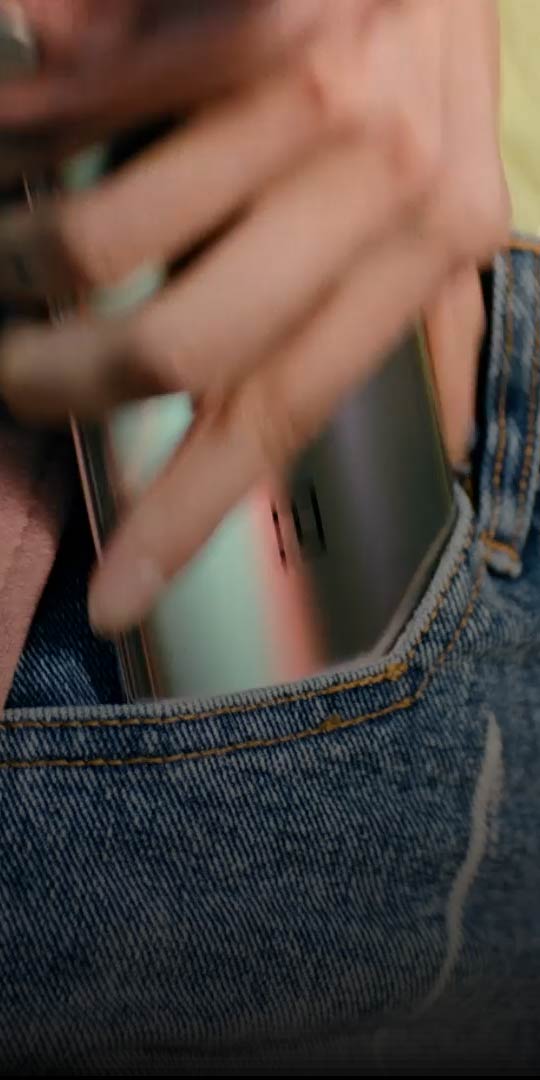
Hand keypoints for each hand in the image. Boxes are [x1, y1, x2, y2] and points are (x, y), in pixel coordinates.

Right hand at [0, 0, 508, 633]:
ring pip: (104, 241)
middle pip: (176, 350)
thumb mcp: (444, 188)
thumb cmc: (421, 42)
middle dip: (60, 378)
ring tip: (8, 247)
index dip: (185, 516)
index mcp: (430, 241)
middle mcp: (387, 178)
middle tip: (11, 372)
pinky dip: (25, 138)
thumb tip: (424, 430)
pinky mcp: (255, 15)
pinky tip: (15, 142)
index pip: (286, 412)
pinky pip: (86, 112)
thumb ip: (415, 307)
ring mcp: (320, 93)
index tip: (113, 598)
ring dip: (22, 256)